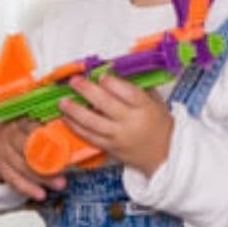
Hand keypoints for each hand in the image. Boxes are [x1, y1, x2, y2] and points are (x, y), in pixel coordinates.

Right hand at [0, 117, 66, 200]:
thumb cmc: (21, 129)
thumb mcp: (31, 120)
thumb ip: (48, 123)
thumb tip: (74, 128)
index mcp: (20, 119)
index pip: (33, 127)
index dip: (49, 137)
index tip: (64, 145)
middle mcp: (9, 134)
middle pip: (28, 148)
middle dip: (47, 160)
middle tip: (65, 168)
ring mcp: (2, 151)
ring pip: (22, 167)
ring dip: (42, 178)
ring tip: (60, 185)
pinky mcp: (0, 167)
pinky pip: (13, 180)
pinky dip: (28, 188)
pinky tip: (41, 195)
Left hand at [58, 74, 172, 176]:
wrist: (164, 155)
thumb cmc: (159, 126)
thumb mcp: (155, 102)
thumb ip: (138, 87)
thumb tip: (116, 71)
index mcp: (145, 108)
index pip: (127, 93)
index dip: (112, 83)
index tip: (100, 75)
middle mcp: (131, 123)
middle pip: (106, 104)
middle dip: (87, 91)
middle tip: (75, 82)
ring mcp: (119, 137)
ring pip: (93, 123)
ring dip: (75, 111)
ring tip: (63, 101)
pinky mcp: (110, 148)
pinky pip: (90, 137)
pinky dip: (76, 127)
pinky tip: (67, 118)